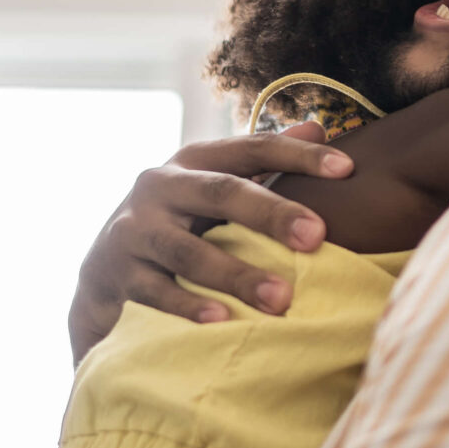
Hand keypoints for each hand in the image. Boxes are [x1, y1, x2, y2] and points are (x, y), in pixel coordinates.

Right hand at [68, 122, 352, 360]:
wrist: (102, 272)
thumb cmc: (179, 222)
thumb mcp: (213, 185)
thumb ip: (262, 162)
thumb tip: (319, 126)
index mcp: (193, 160)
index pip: (252, 148)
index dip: (299, 156)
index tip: (346, 170)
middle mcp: (160, 186)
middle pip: (221, 192)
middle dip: (272, 214)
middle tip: (318, 237)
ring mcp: (133, 230)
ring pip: (187, 250)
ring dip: (236, 275)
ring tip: (281, 298)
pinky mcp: (117, 274)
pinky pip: (156, 292)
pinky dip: (189, 307)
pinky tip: (222, 321)